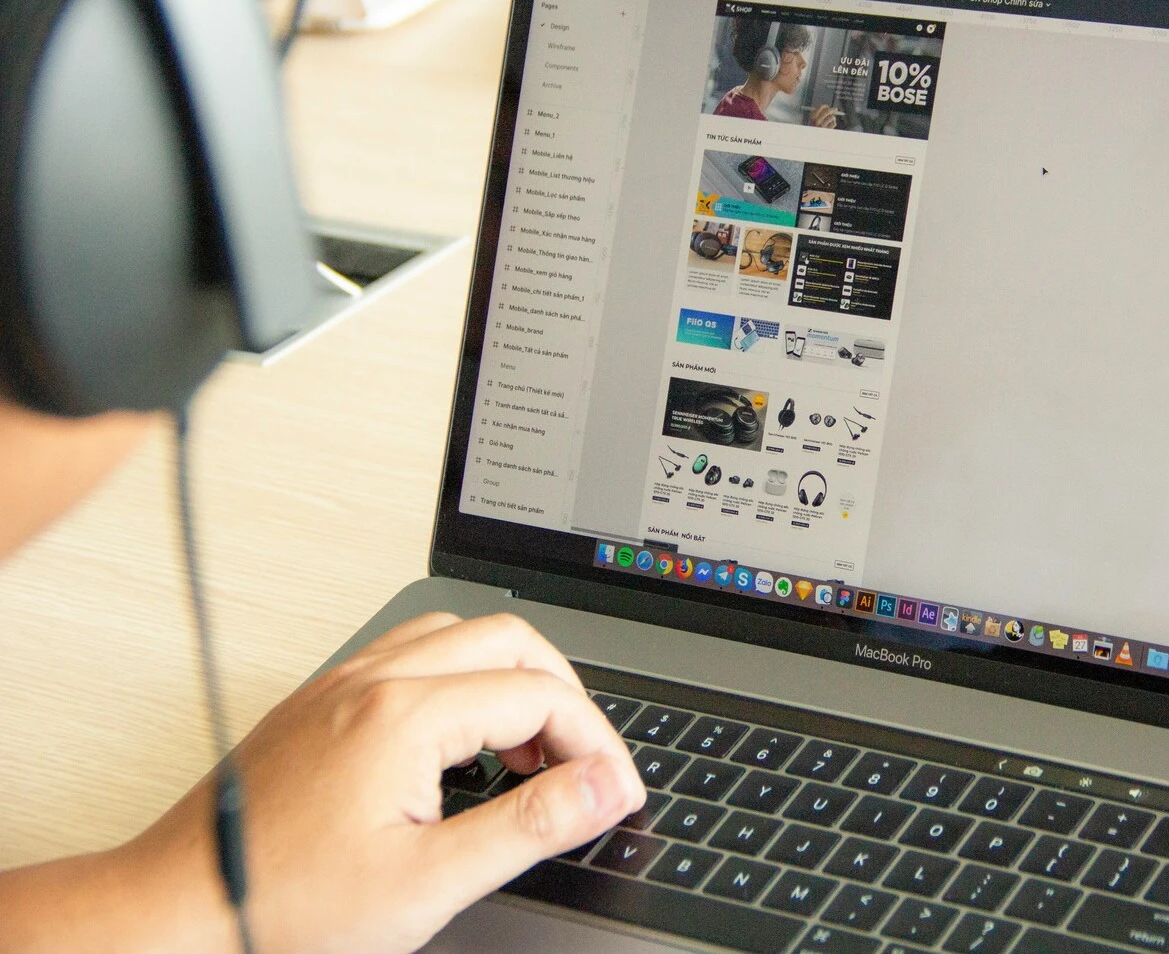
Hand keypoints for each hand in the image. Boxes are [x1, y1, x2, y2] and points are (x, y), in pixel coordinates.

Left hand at [127, 612, 644, 952]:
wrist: (180, 908)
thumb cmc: (284, 903)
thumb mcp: (426, 884)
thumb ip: (526, 827)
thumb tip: (600, 789)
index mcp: (406, 715)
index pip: (541, 695)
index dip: (596, 744)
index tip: (613, 795)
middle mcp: (375, 680)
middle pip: (511, 640)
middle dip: (566, 697)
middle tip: (583, 764)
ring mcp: (345, 683)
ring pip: (462, 634)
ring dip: (514, 679)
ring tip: (530, 751)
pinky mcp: (324, 699)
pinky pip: (415, 653)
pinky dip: (464, 679)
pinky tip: (463, 740)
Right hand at [808, 103, 838, 127]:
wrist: (815, 139)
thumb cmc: (816, 129)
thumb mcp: (815, 120)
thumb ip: (820, 114)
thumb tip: (829, 108)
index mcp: (812, 117)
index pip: (821, 107)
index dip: (826, 106)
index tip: (828, 107)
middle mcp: (817, 121)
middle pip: (827, 111)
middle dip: (832, 110)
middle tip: (835, 109)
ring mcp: (822, 126)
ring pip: (832, 117)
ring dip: (833, 118)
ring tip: (831, 121)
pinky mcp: (827, 130)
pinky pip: (834, 123)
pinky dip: (833, 124)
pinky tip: (831, 126)